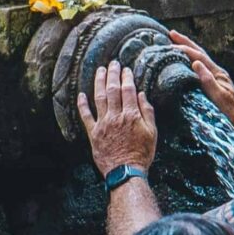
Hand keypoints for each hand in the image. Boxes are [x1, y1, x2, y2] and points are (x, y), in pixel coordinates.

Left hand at [80, 61, 158, 177]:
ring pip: (99, 98)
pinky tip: (81, 95)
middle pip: (112, 90)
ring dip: (99, 82)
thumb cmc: (142, 153)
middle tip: (112, 63)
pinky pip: (86, 116)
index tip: (126, 69)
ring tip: (100, 71)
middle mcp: (116, 116)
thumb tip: (142, 95)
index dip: (126, 77)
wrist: (125, 171)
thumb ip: (147, 112)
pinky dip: (82, 105)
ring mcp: (103, 123)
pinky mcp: (93, 133)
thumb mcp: (152, 133)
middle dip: (112, 74)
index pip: (128, 90)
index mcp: (132, 115)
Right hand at [168, 30, 233, 124]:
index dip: (186, 49)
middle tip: (171, 33)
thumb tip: (196, 63)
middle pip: (200, 53)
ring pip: (200, 59)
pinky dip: (190, 61)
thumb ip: (208, 80)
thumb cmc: (230, 112)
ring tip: (175, 43)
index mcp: (218, 73)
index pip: (200, 56)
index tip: (171, 45)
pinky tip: (184, 62)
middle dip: (186, 43)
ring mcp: (216, 77)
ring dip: (188, 50)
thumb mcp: (219, 97)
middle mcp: (217, 72)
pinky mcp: (213, 84)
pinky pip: (199, 68)